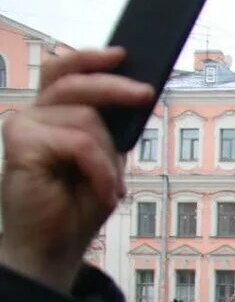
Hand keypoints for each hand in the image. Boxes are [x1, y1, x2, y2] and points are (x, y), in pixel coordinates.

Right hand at [0, 48, 153, 290]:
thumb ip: (110, 130)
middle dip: (116, 86)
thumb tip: (137, 95)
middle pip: (76, 83)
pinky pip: (80, 143)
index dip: (91, 58)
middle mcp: (33, 114)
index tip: (123, 54)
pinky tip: (103, 194)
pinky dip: (101, 171)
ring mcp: (23, 126)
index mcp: (51, 114)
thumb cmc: (76, 206)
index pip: (65, 72)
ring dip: (109, 159)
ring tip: (109, 189)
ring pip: (86, 119)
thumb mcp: (104, 161)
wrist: (53, 247)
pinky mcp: (20, 143)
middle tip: (146, 94)